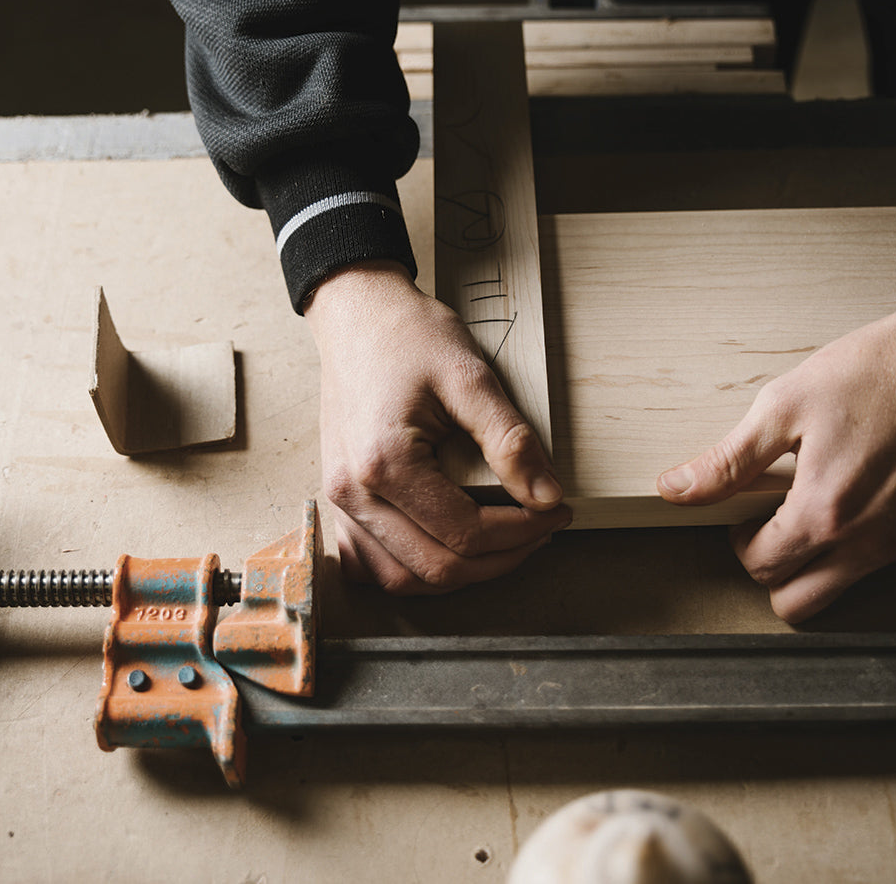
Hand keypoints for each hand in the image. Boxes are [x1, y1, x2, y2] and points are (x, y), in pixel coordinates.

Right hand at [304, 260, 570, 593]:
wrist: (357, 315)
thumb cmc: (407, 336)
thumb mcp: (470, 376)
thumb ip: (510, 440)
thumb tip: (547, 496)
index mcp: (384, 464)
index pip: (465, 532)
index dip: (523, 531)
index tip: (557, 511)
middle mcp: (352, 492)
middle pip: (437, 568)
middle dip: (501, 558)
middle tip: (541, 528)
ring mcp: (338, 500)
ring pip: (402, 579)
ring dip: (459, 573)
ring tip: (503, 545)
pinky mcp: (338, 499)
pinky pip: (370, 564)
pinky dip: (412, 570)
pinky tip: (446, 550)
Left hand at [657, 290, 895, 621]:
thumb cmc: (874, 372)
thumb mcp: (783, 407)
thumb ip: (727, 461)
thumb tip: (677, 488)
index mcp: (824, 514)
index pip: (761, 569)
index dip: (743, 542)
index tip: (749, 517)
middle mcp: (872, 542)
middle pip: (800, 603)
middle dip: (778, 571)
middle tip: (779, 525)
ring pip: (849, 586)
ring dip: (827, 557)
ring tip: (828, 500)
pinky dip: (879, 535)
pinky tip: (878, 488)